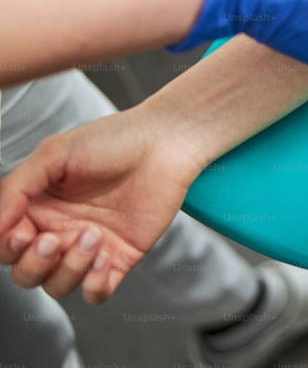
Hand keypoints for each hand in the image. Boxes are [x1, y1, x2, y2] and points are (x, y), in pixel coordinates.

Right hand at [0, 108, 203, 303]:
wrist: (165, 143)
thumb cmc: (111, 141)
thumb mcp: (53, 154)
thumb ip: (17, 188)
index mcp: (37, 208)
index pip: (5, 245)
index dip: (7, 247)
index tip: (23, 231)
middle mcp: (59, 230)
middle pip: (26, 273)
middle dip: (32, 264)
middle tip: (50, 239)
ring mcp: (90, 247)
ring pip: (58, 285)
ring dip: (68, 269)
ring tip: (92, 234)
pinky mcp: (121, 257)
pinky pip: (96, 292)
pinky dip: (93, 286)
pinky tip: (102, 261)